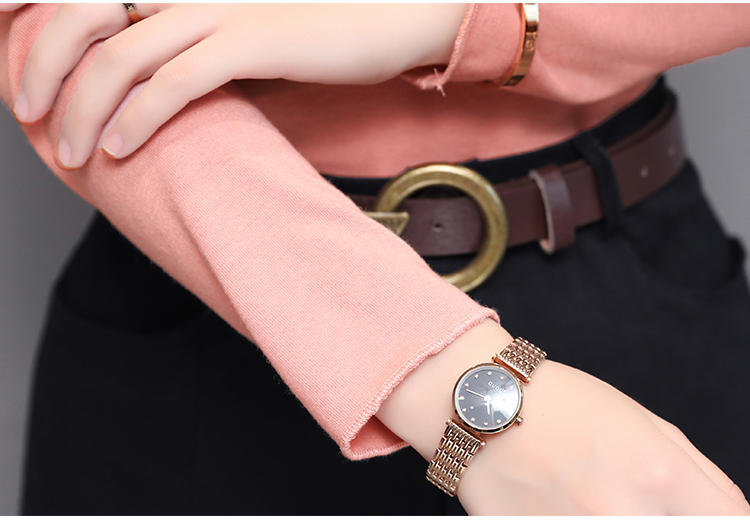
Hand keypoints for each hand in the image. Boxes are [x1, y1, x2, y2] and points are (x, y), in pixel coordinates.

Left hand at [11, 3, 466, 168]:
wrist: (388, 22)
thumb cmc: (317, 33)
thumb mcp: (241, 30)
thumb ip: (191, 43)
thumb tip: (151, 80)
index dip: (33, 9)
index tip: (9, 45)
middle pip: (82, 12)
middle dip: (41, 65)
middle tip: (29, 114)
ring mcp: (219, 9)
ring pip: (120, 55)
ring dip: (84, 107)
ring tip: (72, 151)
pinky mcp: (250, 42)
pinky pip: (174, 81)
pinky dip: (137, 117)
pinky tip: (119, 148)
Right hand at [378, 320, 749, 514]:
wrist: (480, 405)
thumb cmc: (560, 403)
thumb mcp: (644, 422)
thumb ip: (701, 479)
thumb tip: (731, 518)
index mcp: (659, 474)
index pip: (729, 523)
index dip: (718, 524)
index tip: (697, 517)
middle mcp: (622, 512)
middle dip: (662, 521)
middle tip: (633, 501)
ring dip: (624, 523)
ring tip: (595, 499)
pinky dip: (577, 526)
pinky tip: (566, 508)